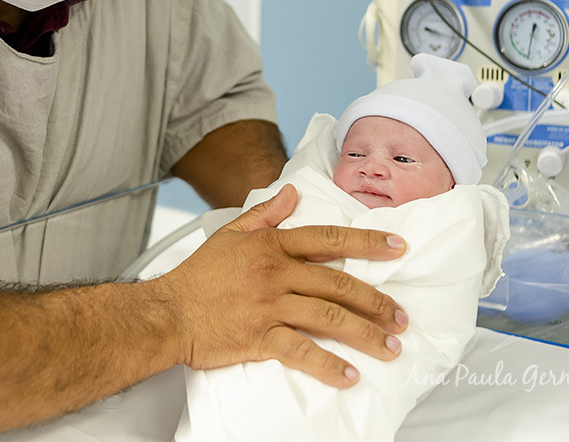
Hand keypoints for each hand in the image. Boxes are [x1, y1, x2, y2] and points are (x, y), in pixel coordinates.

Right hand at [158, 184, 408, 387]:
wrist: (167, 313)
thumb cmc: (196, 276)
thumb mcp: (229, 234)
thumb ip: (265, 215)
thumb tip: (291, 193)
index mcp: (271, 247)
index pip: (329, 240)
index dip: (367, 243)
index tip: (397, 248)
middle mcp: (275, 274)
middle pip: (338, 285)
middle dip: (376, 301)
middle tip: (401, 315)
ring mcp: (268, 307)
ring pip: (328, 318)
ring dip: (365, 333)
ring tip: (389, 346)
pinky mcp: (259, 338)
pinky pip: (301, 352)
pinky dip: (327, 365)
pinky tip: (348, 375)